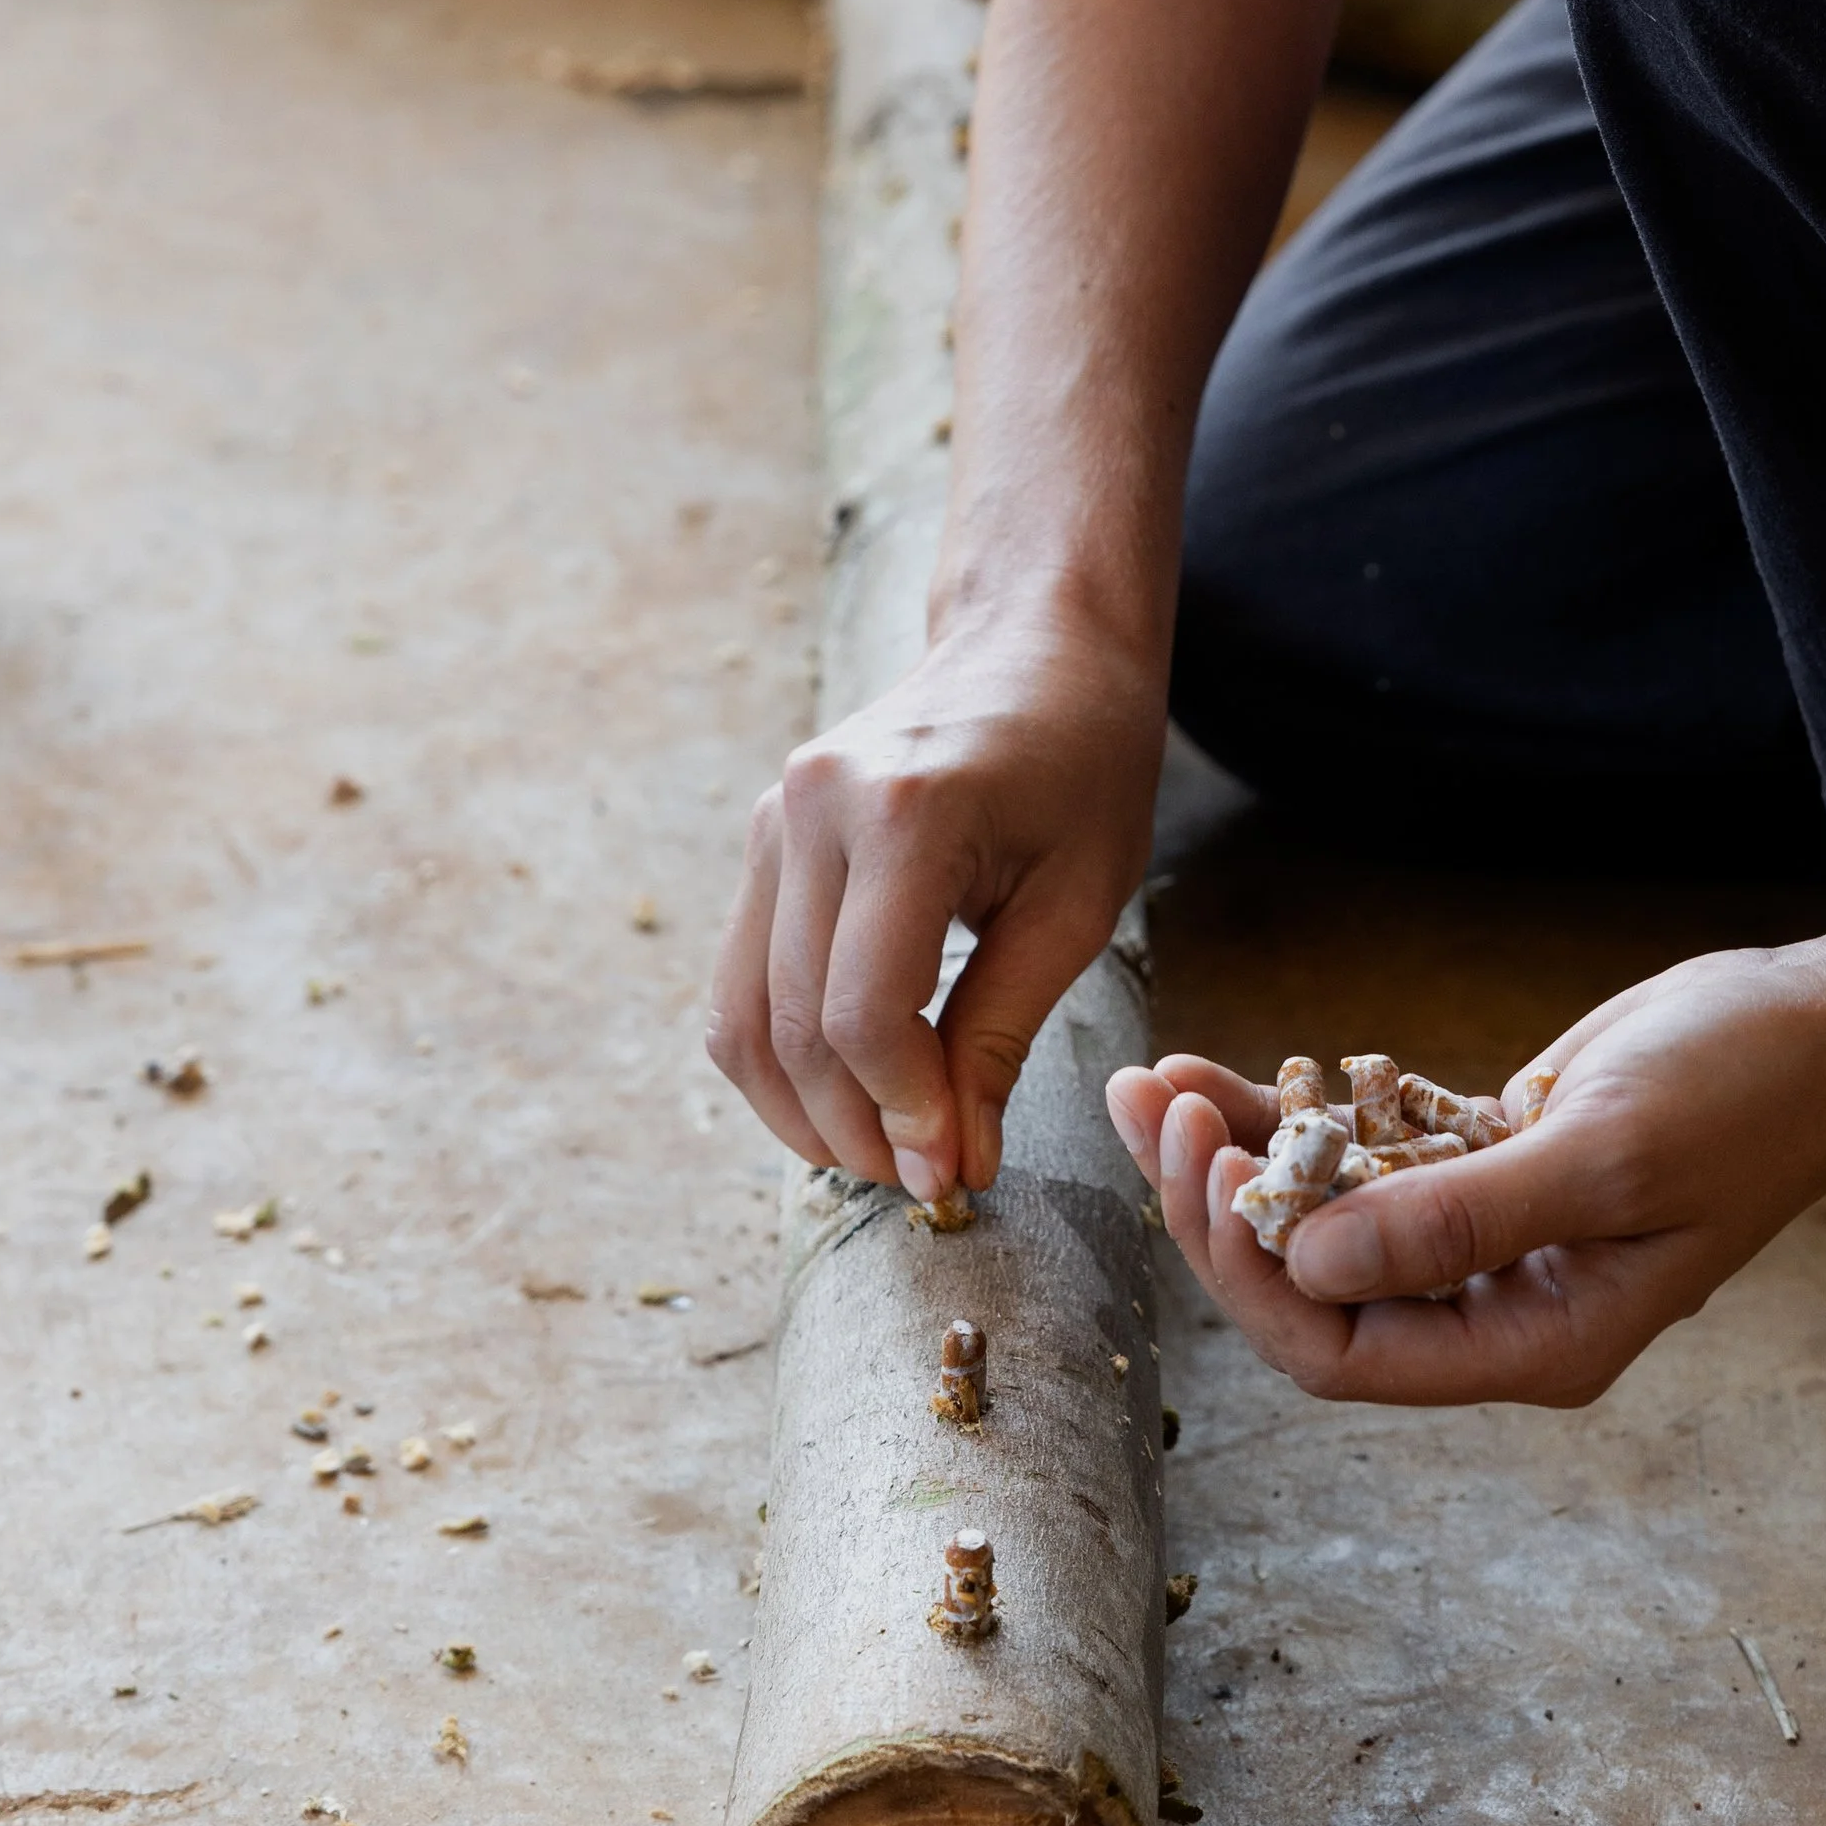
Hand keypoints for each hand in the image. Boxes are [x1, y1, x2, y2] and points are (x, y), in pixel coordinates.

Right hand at [708, 610, 1163, 1203]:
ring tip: (879, 1154)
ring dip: (798, 1110)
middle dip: (852, 1128)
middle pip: (794, 1025)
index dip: (901, 1112)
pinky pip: (742, 977)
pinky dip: (780, 1055)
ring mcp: (773, 819)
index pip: (862, 1013)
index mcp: (903, 813)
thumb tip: (950, 1162)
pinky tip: (846, 1095)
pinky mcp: (763, 837)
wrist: (1036, 642)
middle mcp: (812, 809)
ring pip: (741, 1014)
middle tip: (920, 1183)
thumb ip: (1000, 1033)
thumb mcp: (1078, 902)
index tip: (951, 1173)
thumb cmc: (1084, 763)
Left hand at [1106, 935, 1825, 1406]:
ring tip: (1153, 1082)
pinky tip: (1225, 1069)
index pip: (1340, 1350)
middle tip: (1153, 1108)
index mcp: (1533, 1341)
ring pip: (1324, 1218)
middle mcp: (1496, 1306)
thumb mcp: (1600, 1158)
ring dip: (1237, 1154)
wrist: (1825, 1027)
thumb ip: (1452, 1223)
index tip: (1201, 1160)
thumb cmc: (1740, 1095)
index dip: (1250, 1273)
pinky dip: (1295, 1116)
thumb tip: (1301, 1265)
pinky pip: (1362, 1158)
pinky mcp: (1484, 1162)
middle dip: (1219, 1208)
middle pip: (1313, 1289)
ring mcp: (1487, 1237)